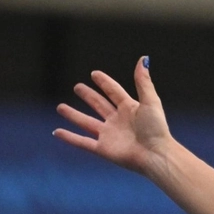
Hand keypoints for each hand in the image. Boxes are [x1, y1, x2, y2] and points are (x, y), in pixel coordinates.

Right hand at [54, 57, 170, 176]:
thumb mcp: (151, 101)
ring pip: (86, 122)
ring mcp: (109, 135)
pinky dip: (69, 137)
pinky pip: (82, 142)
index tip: (95, 74)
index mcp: (130, 109)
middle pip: (99, 105)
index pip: (114, 92)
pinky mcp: (103, 149)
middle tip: (78, 87)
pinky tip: (57, 132)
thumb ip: (143, 81)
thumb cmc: (156, 129)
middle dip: (89, 96)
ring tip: (60, 107)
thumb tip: (143, 58)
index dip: (105, 83)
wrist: (155, 155)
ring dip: (74, 115)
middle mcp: (118, 121)